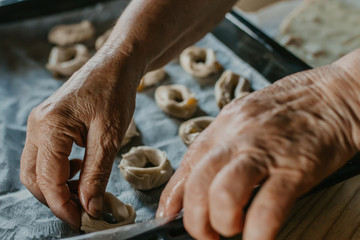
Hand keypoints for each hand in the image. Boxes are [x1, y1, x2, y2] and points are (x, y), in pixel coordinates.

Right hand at [20, 52, 141, 227]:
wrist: (117, 64)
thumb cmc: (115, 92)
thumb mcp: (110, 136)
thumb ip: (96, 174)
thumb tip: (89, 207)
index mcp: (49, 127)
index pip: (48, 180)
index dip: (63, 206)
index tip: (82, 221)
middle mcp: (37, 125)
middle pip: (34, 177)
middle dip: (56, 198)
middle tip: (83, 209)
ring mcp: (41, 123)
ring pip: (37, 168)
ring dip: (56, 185)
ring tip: (84, 190)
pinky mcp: (49, 122)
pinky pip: (45, 155)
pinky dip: (58, 170)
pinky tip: (80, 168)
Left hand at [156, 50, 359, 239]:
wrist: (335, 94)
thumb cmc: (292, 106)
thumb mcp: (246, 116)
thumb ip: (225, 143)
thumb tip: (205, 176)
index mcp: (225, 125)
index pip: (187, 163)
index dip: (172, 195)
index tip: (168, 215)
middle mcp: (238, 137)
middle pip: (198, 183)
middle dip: (194, 219)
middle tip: (205, 233)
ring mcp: (265, 152)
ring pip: (223, 194)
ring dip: (220, 223)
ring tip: (230, 230)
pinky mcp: (296, 168)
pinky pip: (268, 207)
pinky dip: (257, 232)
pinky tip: (257, 237)